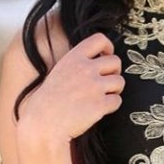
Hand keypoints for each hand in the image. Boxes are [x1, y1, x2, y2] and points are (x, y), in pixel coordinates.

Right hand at [15, 32, 123, 149]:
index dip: (108, 46)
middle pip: (116, 61)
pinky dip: (111, 106)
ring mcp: (94, 86)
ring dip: (114, 90)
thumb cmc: (49, 100)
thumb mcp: (60, 71)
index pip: (99, 39)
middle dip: (114, 72)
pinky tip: (99, 110)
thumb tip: (99, 59)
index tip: (106, 56)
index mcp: (74, 58)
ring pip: (120, 82)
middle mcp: (86, 69)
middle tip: (105, 82)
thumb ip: (78, 63)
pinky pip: (117, 101)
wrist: (43, 124)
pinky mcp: (100, 105)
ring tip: (102, 97)